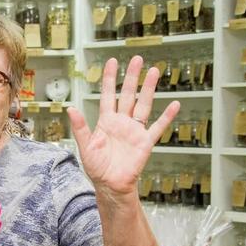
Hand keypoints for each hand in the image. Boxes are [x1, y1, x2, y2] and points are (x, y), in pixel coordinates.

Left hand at [67, 56, 179, 197]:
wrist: (111, 186)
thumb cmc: (97, 168)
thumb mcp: (85, 147)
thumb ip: (80, 127)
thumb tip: (70, 108)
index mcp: (106, 122)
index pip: (108, 95)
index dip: (109, 78)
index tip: (112, 61)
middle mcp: (121, 122)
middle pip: (128, 94)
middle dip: (132, 77)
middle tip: (137, 59)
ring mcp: (134, 131)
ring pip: (143, 105)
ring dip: (148, 89)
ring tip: (154, 71)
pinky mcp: (145, 143)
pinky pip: (157, 127)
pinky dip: (166, 117)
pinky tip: (174, 104)